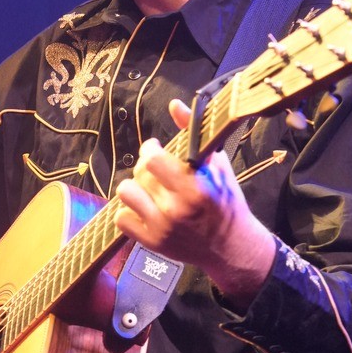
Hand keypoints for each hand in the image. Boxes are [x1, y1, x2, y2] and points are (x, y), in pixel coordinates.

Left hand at [115, 99, 276, 305]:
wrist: (230, 247)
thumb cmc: (225, 202)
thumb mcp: (218, 166)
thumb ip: (194, 134)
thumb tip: (175, 105)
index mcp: (195, 186)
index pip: (153, 159)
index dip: (150, 150)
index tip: (156, 150)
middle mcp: (177, 208)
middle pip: (139, 174)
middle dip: (144, 167)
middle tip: (154, 171)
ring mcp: (163, 227)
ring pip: (126, 194)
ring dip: (134, 187)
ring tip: (146, 189)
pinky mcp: (153, 243)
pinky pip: (122, 219)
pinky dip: (128, 211)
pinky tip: (142, 208)